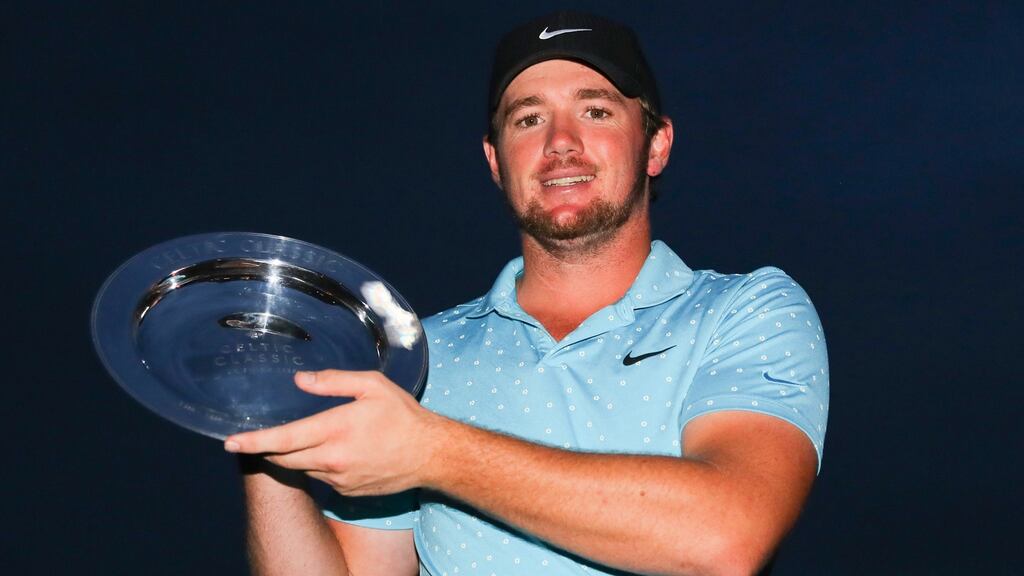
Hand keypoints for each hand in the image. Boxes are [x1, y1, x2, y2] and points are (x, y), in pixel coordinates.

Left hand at [224, 370, 444, 496]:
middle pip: (283, 459)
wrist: (430, 454)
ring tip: (308, 438)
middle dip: (268, 449)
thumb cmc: (402, 415)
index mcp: (334, 429)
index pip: (283, 439)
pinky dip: (317, 465)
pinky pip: (321, 478)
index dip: (252, 441)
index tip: (229, 441)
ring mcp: (339, 480)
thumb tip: (300, 380)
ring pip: (302, 469)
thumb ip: (333, 381)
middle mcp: (332, 459)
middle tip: (261, 436)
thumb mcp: (371, 386)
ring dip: (296, 456)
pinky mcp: (347, 492)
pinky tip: (336, 451)